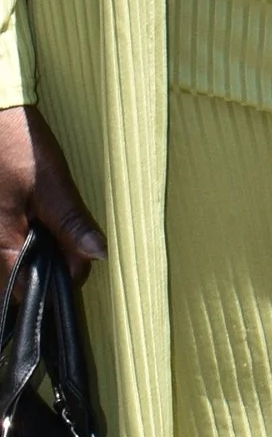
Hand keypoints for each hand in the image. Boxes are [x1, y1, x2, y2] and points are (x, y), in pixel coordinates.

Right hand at [0, 104, 105, 285]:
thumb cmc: (16, 144)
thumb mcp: (52, 182)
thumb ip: (71, 223)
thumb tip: (97, 255)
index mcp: (1, 245)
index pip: (29, 292)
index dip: (62, 278)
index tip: (81, 255)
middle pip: (16, 279)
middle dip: (46, 265)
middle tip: (69, 236)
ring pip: (8, 260)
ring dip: (33, 250)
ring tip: (48, 220)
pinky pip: (4, 242)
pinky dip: (21, 235)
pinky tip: (34, 214)